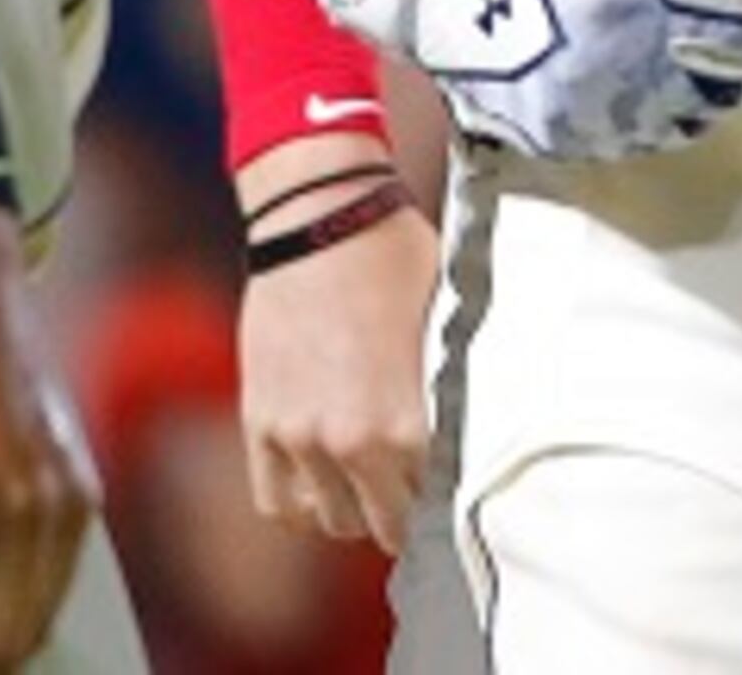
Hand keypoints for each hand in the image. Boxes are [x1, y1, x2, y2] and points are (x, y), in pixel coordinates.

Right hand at [233, 133, 437, 552]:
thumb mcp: (447, 319)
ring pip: (330, 520)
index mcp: (405, 421)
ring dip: (353, 510)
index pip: (436, 495)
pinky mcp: (260, 424)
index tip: (460, 481)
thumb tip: (481, 417)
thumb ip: (452, 384)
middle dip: (405, 511)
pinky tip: (325, 482)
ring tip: (373, 484)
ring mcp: (298, 438)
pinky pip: (276, 501)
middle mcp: (349, 442)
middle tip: (418, 489)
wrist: (319, 219)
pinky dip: (302, 502)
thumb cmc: (395, 258)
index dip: (452, 489)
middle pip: (382, 523)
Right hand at [319, 0, 741, 157]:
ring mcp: (578, 113)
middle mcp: (607, 70)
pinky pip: (637, 144)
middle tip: (737, 29)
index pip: (739, 32)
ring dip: (707, 90)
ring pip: (685, 123)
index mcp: (629, 2)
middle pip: (721, 85)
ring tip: (692, 51)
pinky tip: (651, 78)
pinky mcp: (555, 139)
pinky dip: (660, 117)